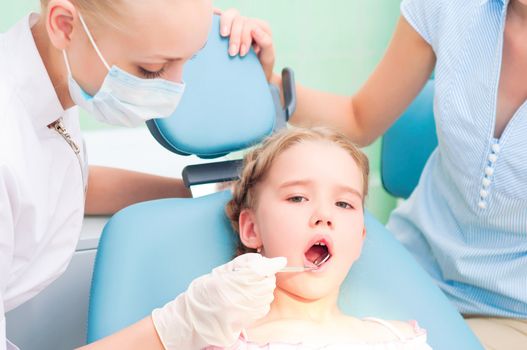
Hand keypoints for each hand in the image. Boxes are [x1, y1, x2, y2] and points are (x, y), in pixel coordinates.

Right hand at [152, 253, 286, 348]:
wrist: (198, 317)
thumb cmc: (207, 290)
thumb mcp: (224, 270)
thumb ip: (246, 263)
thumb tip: (266, 260)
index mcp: (237, 280)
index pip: (263, 269)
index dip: (273, 264)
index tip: (281, 261)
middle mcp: (246, 296)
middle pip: (268, 280)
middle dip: (264, 275)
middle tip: (249, 275)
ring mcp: (250, 308)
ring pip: (268, 292)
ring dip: (262, 287)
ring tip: (245, 288)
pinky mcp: (253, 318)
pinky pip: (264, 303)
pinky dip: (260, 298)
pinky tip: (246, 298)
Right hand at [216, 8, 274, 81]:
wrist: (255, 75)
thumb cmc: (262, 67)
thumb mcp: (268, 58)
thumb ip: (266, 43)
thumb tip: (254, 30)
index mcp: (262, 28)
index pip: (250, 24)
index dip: (245, 37)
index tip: (242, 53)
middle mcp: (250, 24)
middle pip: (239, 19)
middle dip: (235, 36)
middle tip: (233, 53)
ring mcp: (239, 25)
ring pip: (230, 15)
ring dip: (225, 26)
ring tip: (224, 36)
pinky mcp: (229, 28)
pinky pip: (223, 18)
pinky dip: (219, 21)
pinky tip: (219, 31)